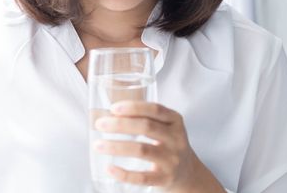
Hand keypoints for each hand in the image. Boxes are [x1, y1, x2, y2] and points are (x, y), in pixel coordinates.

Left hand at [93, 101, 224, 192]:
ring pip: (142, 150)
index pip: (155, 109)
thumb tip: (107, 113)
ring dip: (116, 147)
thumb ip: (144, 117)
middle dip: (120, 125)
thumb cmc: (167, 144)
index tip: (113, 108)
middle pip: (146, 127)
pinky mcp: (166, 179)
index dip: (133, 107)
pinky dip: (124, 173)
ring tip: (97, 145)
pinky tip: (109, 168)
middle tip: (99, 124)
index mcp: (175, 121)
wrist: (188, 174)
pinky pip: (143, 177)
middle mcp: (176, 139)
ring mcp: (172, 160)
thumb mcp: (165, 126)